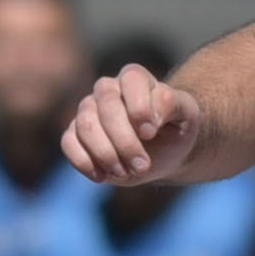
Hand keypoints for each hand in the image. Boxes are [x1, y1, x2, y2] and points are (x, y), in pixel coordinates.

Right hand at [64, 63, 198, 185]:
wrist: (165, 152)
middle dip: (125, 141)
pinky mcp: (75, 134)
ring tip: (125, 172)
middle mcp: (107, 90)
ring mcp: (88, 111)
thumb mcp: (186, 115)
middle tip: (143, 166)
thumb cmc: (176, 129)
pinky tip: (103, 176)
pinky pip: (68, 142)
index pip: (131, 80)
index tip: (151, 132)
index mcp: (135, 79)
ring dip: (106, 154)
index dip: (139, 107)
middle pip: (106, 107)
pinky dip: (84, 162)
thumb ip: (171, 104)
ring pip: (85, 125)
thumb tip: (149, 118)